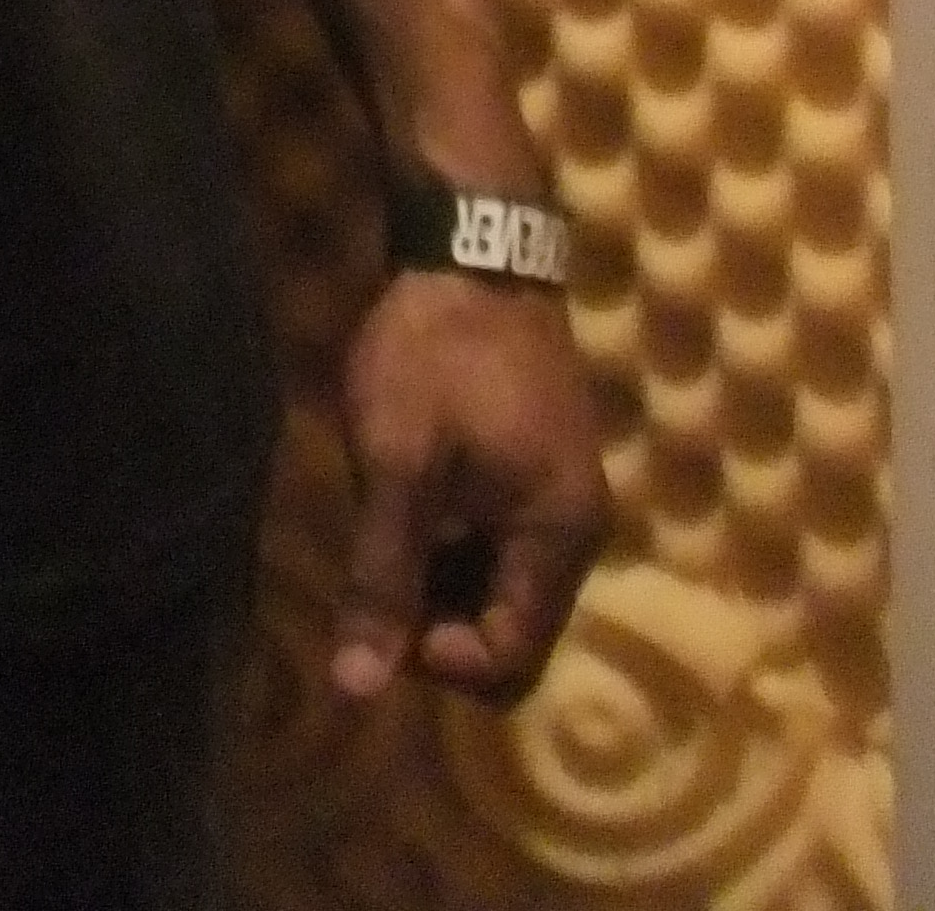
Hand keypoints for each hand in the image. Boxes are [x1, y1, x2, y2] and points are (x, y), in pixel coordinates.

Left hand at [328, 267, 609, 705]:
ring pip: (503, 585)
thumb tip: (356, 689)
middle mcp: (577, 530)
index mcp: (557, 540)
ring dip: (441, 582)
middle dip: (438, 624)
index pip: (511, 660)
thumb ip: (383, 576)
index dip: (439, 659)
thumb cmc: (435, 352)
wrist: (475, 244)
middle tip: (371, 576)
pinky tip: (405, 499)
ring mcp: (564, 493)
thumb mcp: (398, 465)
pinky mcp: (542, 464)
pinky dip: (453, 542)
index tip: (380, 612)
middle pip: (511, 629)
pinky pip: (503, 540)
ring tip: (381, 533)